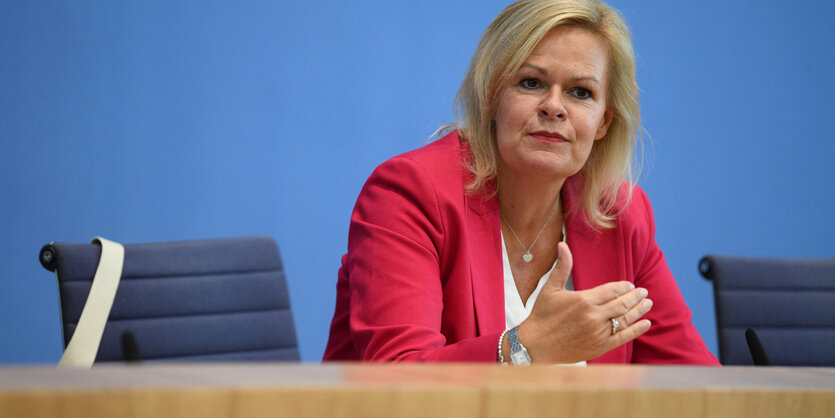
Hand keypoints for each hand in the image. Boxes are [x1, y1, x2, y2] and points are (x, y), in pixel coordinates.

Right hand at [517, 242, 652, 363]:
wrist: (535, 344)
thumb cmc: (541, 314)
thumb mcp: (550, 288)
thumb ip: (562, 266)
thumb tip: (562, 244)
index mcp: (584, 300)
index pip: (612, 290)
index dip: (623, 287)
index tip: (630, 284)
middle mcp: (593, 317)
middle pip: (622, 304)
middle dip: (636, 297)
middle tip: (644, 292)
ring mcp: (598, 333)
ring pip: (625, 319)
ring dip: (639, 311)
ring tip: (648, 303)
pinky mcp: (599, 347)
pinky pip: (623, 337)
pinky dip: (636, 329)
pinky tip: (646, 323)